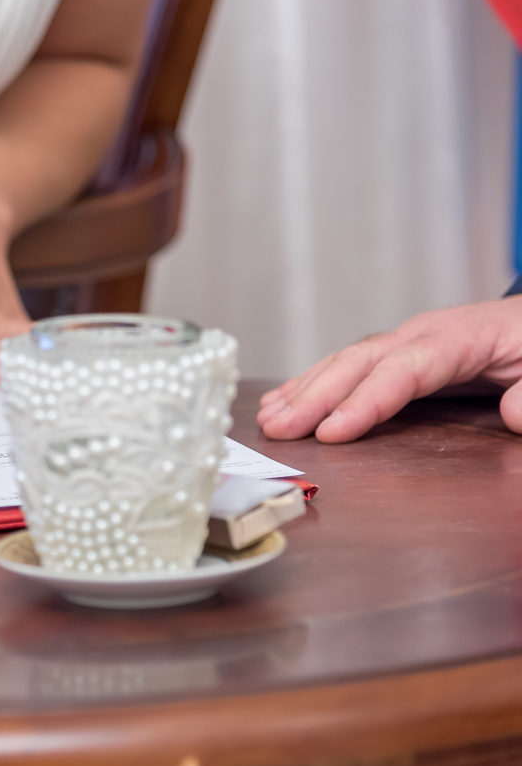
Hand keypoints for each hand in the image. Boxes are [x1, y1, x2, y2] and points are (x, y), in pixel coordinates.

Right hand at [257, 297, 521, 441]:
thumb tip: (515, 414)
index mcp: (461, 337)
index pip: (404, 369)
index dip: (365, 401)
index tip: (331, 432)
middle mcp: (423, 334)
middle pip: (359, 362)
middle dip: (315, 396)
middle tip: (279, 429)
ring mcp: (407, 340)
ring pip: (345, 361)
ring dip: (303, 391)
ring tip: (269, 419)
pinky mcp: (400, 352)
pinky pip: (349, 366)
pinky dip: (312, 383)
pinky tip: (285, 401)